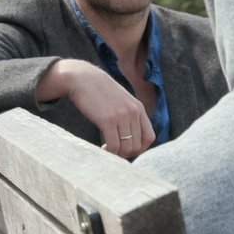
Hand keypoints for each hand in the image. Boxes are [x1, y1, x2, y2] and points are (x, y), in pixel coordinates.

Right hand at [38, 59, 155, 157]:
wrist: (83, 79)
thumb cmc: (100, 93)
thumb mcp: (121, 101)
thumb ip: (129, 115)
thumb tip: (131, 138)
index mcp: (139, 108)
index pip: (150, 137)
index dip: (140, 149)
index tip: (126, 150)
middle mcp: (133, 112)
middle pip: (137, 145)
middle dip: (126, 154)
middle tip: (114, 152)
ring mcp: (122, 116)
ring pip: (126, 148)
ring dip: (117, 154)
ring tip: (107, 150)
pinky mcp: (108, 120)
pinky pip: (114, 145)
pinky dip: (109, 152)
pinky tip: (101, 148)